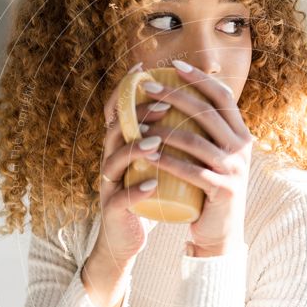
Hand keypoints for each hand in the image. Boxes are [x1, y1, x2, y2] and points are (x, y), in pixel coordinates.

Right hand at [95, 63, 172, 265]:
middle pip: (115, 129)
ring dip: (135, 148)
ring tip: (156, 141)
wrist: (128, 237)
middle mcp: (110, 160)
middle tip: (164, 106)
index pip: (116, 111)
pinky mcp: (113, 210)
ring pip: (114, 160)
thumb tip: (196, 104)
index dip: (126, 88)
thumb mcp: (155, 162)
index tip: (144, 69)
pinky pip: (121, 198)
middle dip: (138, 114)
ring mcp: (110, 185)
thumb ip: (166, 137)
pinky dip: (136, 190)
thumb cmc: (148, 195)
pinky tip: (152, 185)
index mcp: (120, 146)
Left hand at [139, 60, 253, 255]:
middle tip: (147, 88)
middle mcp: (242, 148)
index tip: (175, 65)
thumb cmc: (208, 191)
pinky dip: (168, 162)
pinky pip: (192, 171)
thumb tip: (178, 97)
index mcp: (241, 135)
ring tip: (139, 122)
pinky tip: (148, 155)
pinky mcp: (224, 190)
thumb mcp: (212, 157)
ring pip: (196, 140)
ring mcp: (235, 169)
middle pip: (207, 112)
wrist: (220, 233)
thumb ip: (205, 133)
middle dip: (175, 95)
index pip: (223, 96)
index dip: (200, 78)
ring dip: (164, 129)